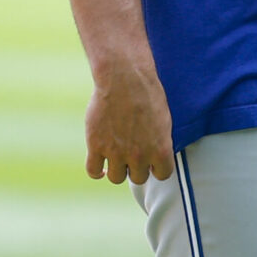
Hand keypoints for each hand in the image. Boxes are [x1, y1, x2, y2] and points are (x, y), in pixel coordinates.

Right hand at [84, 63, 174, 184]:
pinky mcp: (96, 146)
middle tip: (133, 155)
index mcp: (161, 149)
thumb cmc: (148, 93)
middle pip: (138, 178)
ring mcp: (116, 153)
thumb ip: (160, 141)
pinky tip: (101, 165)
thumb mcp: (164, 119)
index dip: (157, 168)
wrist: (124, 79)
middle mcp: (139, 155)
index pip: (163, 174)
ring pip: (117, 178)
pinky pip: (93, 171)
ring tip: (117, 158)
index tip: (153, 162)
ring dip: (118, 170)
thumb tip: (156, 156)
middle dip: (137, 168)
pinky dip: (97, 172)